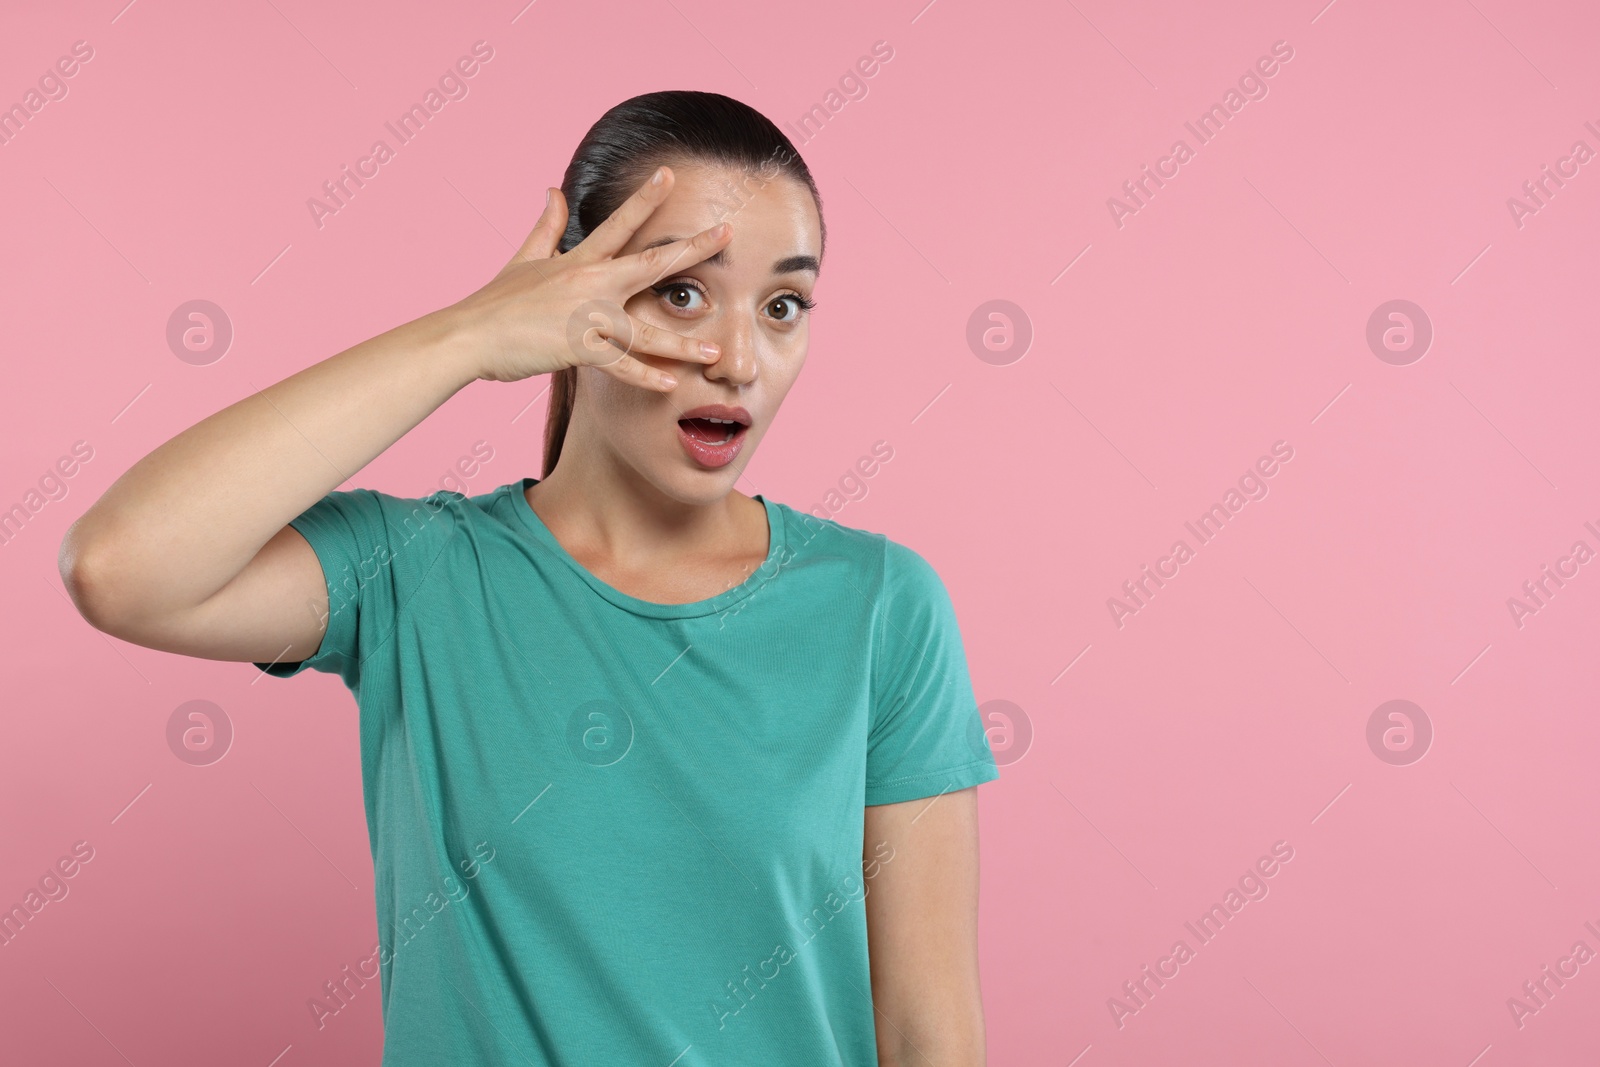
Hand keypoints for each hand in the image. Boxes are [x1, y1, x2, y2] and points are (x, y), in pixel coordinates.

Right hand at [445, 166, 731, 389]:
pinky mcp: (576, 348)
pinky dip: (643, 376)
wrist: (469, 334)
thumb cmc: (496, 302)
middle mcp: (589, 283)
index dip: (645, 199)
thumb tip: (553, 190)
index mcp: (579, 260)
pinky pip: (618, 365)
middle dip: (690, 249)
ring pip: (644, 330)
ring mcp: (585, 316)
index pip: (619, 223)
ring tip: (712, 350)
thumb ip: (546, 225)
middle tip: (725, 234)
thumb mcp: (523, 256)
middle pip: (650, 264)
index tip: (669, 175)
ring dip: (681, 343)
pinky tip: (669, 385)